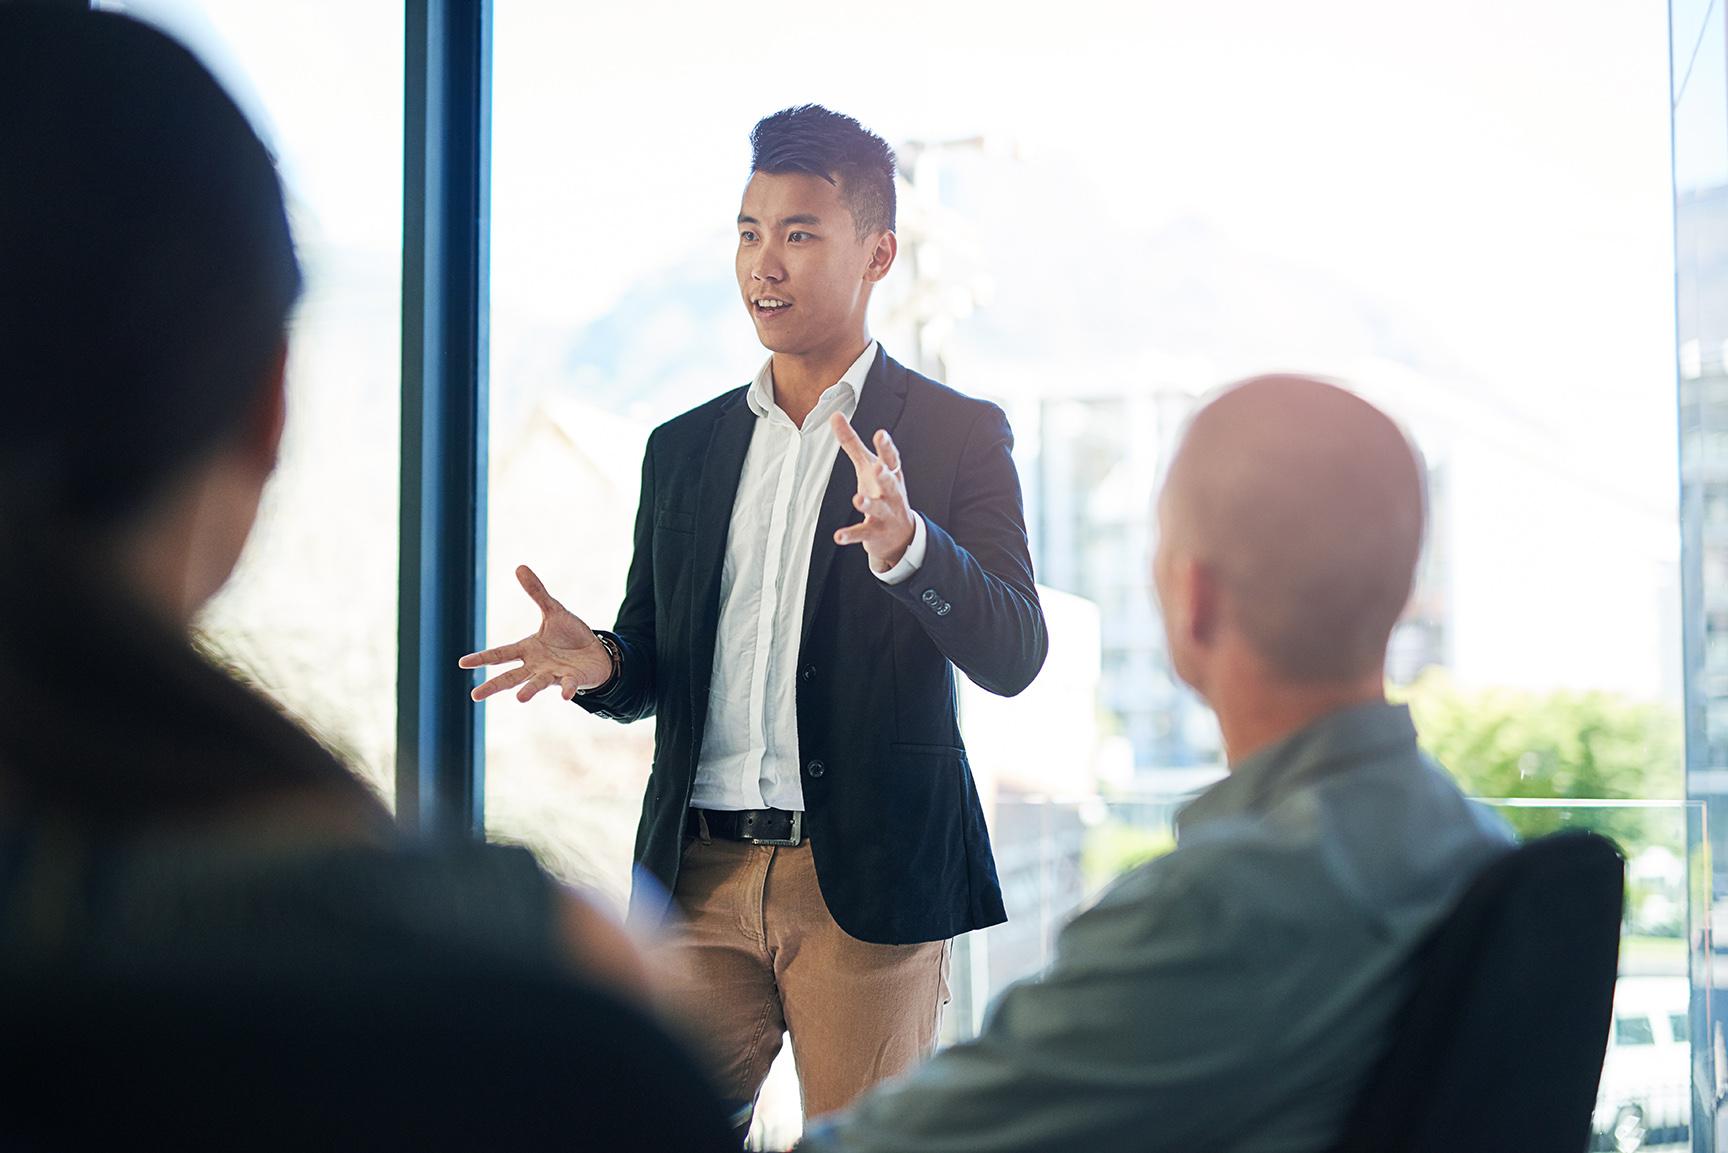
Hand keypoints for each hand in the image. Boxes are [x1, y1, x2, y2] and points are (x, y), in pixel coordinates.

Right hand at [458, 565, 612, 701]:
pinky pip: (569, 685)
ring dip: (529, 691)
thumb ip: (536, 593)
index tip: (462, 663)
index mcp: (528, 649)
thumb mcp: (553, 611)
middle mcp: (537, 665)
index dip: (482, 658)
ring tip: (519, 699)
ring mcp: (554, 674)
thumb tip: (519, 567)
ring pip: (538, 683)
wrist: (595, 653)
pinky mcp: (574, 680)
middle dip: (494, 686)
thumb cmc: (570, 635)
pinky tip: (565, 695)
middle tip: (475, 696)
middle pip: (511, 677)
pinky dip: (568, 689)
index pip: (500, 654)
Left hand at [830, 414, 914, 572]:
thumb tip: (835, 415)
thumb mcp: (867, 465)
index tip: (881, 434)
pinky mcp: (876, 532)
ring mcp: (886, 514)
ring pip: (878, 508)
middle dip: (885, 475)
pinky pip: (863, 533)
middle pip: (890, 483)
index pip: (891, 459)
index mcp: (890, 474)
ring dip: (868, 504)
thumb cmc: (882, 491)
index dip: (886, 447)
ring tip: (857, 500)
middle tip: (878, 468)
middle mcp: (891, 493)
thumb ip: (851, 442)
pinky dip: (851, 535)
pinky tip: (838, 536)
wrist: (901, 534)